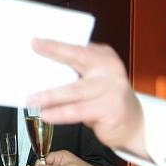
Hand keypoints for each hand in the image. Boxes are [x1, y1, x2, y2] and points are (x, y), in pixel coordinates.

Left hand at [26, 39, 146, 157]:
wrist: (133, 124)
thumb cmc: (105, 100)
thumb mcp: (94, 79)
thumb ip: (76, 72)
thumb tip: (40, 72)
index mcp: (104, 57)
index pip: (77, 48)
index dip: (55, 45)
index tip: (35, 42)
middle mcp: (109, 69)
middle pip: (78, 59)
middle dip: (54, 54)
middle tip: (33, 53)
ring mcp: (112, 89)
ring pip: (74, 91)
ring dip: (50, 95)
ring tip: (31, 100)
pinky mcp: (110, 110)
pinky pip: (78, 111)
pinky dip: (60, 114)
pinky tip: (46, 115)